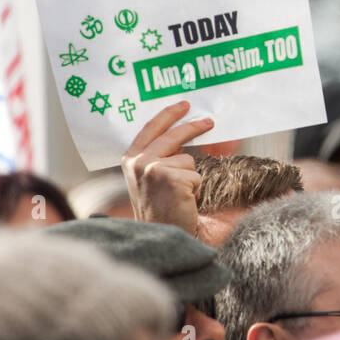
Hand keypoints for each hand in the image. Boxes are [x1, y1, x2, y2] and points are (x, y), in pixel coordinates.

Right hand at [121, 101, 213, 235]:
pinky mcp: (171, 178)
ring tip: (179, 195)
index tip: (185, 104)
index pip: (152, 128)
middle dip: (193, 126)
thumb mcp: (149, 177)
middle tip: (210, 121)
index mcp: (130, 159)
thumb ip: (158, 156)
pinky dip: (195, 189)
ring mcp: (153, 169)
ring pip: (188, 160)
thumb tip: (181, 134)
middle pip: (173, 136)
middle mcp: (138, 162)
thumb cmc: (158, 208)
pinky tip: (183, 201)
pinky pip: (196, 175)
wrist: (160, 234)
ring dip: (190, 177)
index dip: (169, 114)